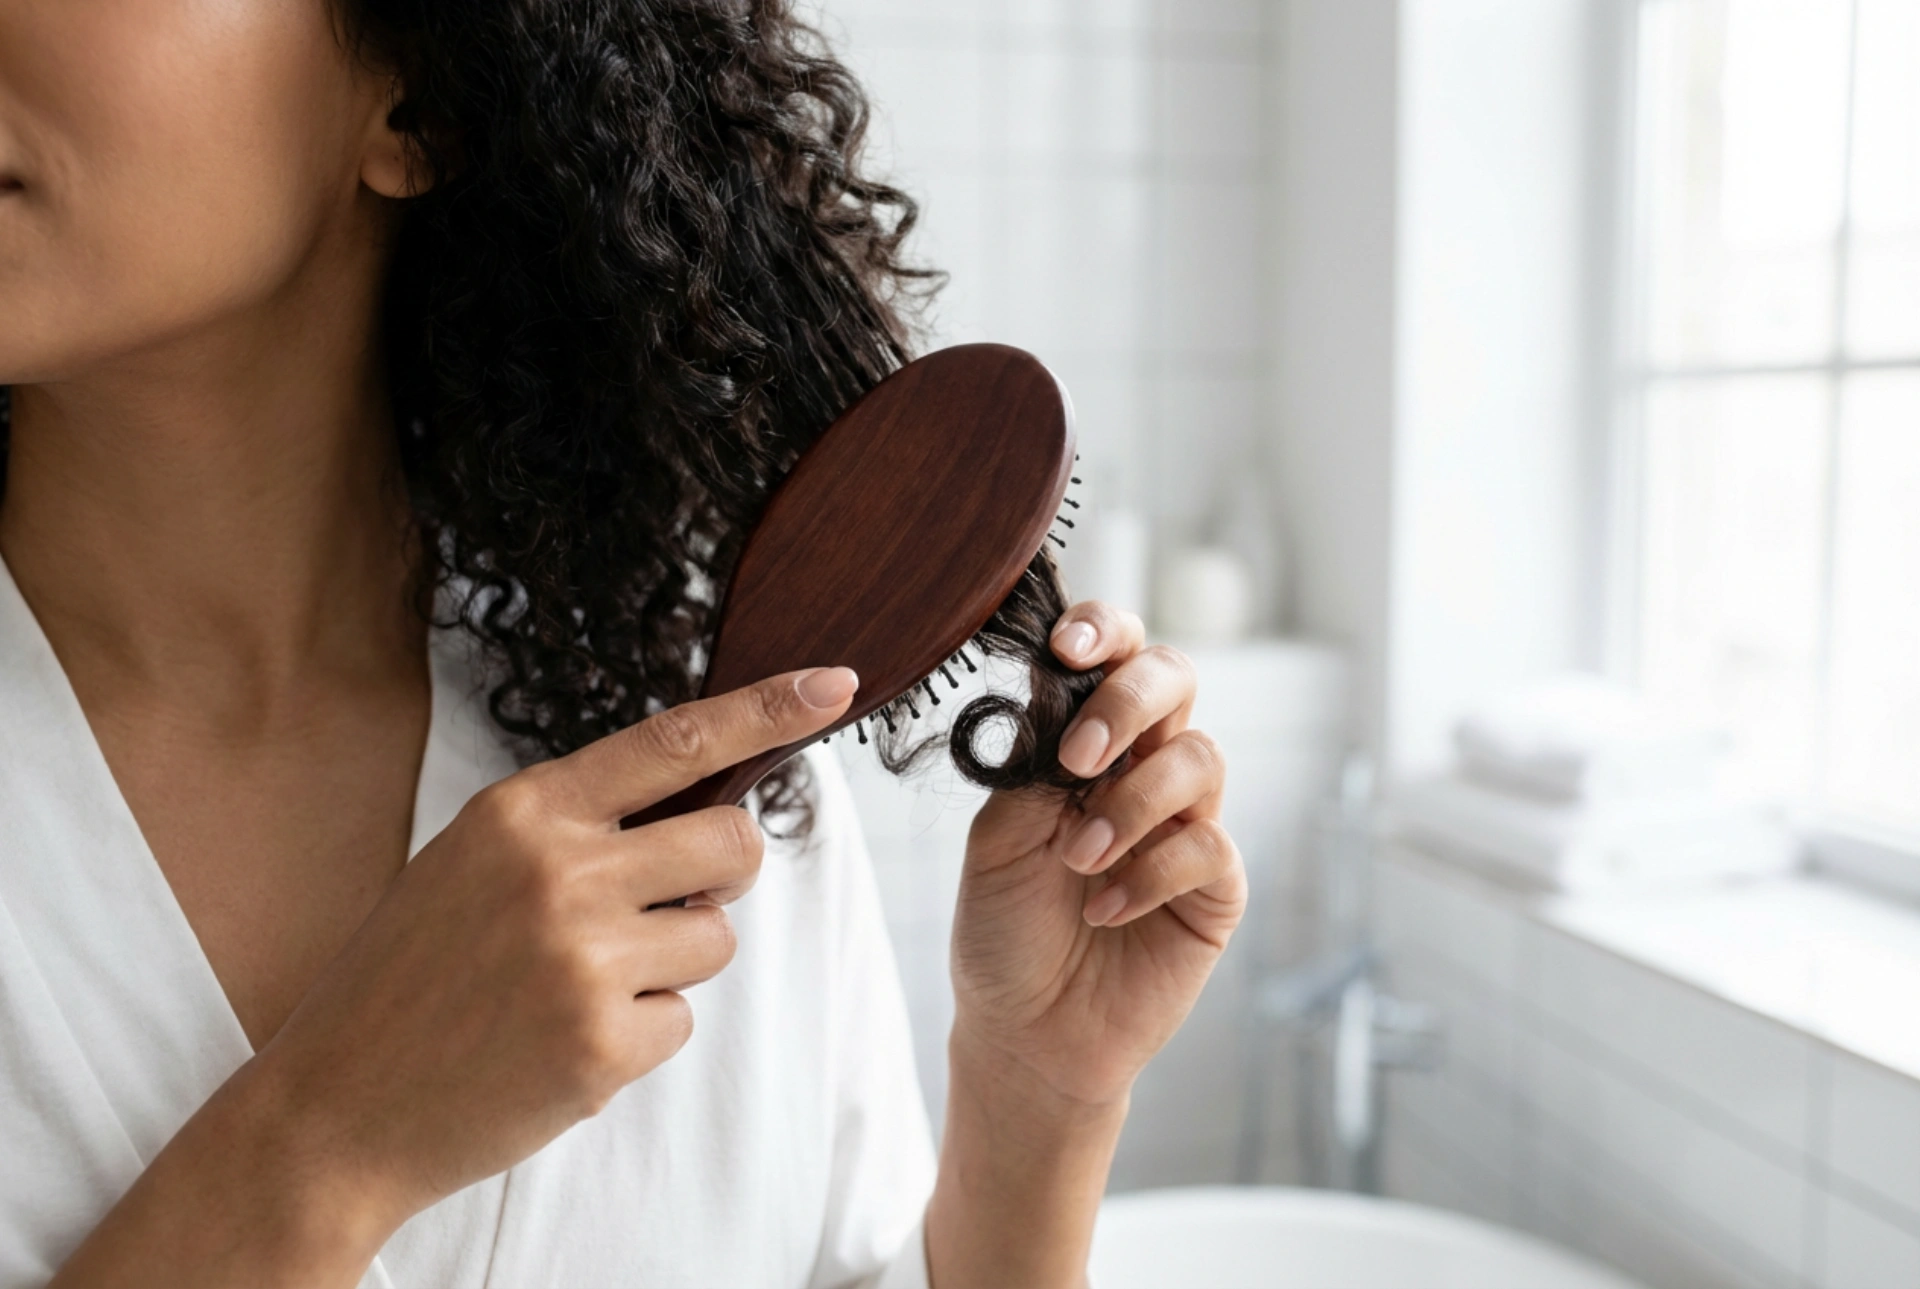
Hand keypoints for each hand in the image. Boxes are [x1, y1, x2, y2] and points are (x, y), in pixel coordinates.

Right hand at [240, 666, 859, 1231]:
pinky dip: (639, 1036)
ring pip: (717, 941)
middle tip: (667, 907)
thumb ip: (579, 828)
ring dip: (672, 967)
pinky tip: (564, 1043)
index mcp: (525, 812)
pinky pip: (682, 1021)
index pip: (677, 740)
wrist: (336, 1105)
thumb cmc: (413, 976)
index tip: (835, 686)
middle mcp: (561, 872)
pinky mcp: (603, 1045)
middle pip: (733, 843)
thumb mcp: (474, 863)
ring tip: (579, 987)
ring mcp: (584, 960)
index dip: (768, 709)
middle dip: (722, 878)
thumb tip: (707, 812)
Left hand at [949, 603, 1243, 1107]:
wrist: (1025, 1031)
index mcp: (1085, 741)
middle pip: (1175, 679)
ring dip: (1133, 803)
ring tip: (1078, 860)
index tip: (1067, 647)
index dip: (1103, 631)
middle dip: (1130, 701)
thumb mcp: (997, 837)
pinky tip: (1104, 911)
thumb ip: (1033, 763)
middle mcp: (1141, 767)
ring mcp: (1184, 823)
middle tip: (1082, 757)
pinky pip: (1207, 846)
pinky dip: (1149, 874)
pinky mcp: (1215, 886)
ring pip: (1200, 757)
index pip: (1113, 655)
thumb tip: (1059, 691)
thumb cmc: (1005, 929)